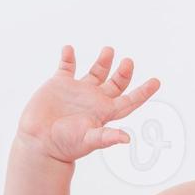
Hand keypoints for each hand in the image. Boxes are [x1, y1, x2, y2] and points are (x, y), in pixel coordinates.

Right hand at [15, 45, 159, 163]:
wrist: (38, 142)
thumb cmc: (65, 145)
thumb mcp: (89, 141)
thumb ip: (107, 137)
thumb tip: (127, 139)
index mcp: (105, 112)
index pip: (129, 100)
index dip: (144, 92)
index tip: (157, 82)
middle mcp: (94, 100)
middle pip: (115, 83)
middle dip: (124, 72)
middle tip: (129, 61)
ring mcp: (77, 91)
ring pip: (96, 72)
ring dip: (103, 61)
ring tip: (109, 50)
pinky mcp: (59, 85)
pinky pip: (66, 67)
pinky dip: (68, 57)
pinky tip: (69, 49)